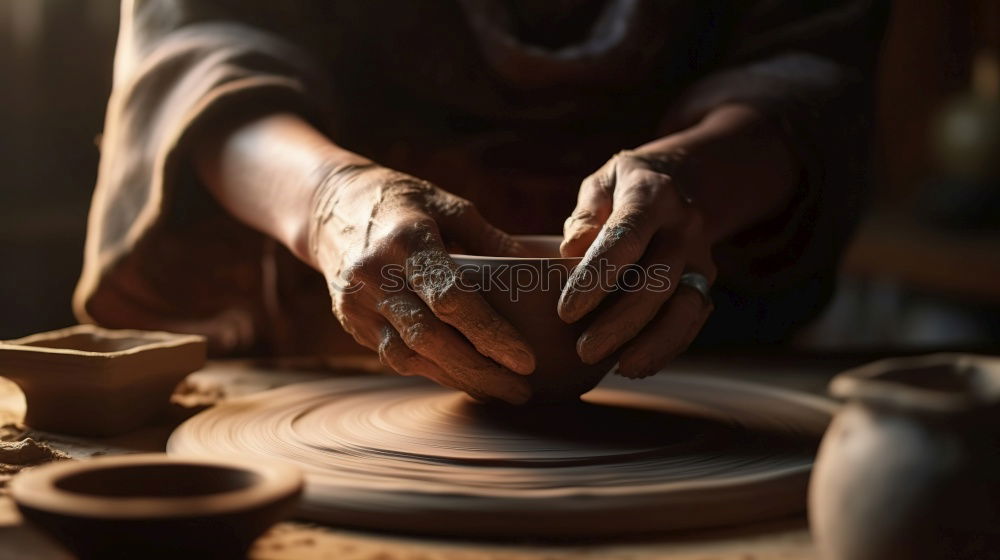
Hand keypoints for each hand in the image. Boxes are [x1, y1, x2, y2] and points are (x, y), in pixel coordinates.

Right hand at [310, 164, 535, 402]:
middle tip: (521, 389)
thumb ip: (491, 240)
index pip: (450, 298)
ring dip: (457, 379)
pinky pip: (395, 357)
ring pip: (409, 357)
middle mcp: (376, 276)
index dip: (489, 333)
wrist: (329, 209)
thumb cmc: (404, 204)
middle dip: (479, 370)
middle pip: (429, 338)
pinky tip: (465, 378)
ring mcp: (358, 303)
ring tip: (500, 390)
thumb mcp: (449, 206)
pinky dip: (433, 371)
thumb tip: (537, 271)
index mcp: (406, 242)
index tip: (525, 359)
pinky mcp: (352, 323)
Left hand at [558, 151, 715, 377]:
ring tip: (619, 368)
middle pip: (658, 279)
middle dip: (621, 320)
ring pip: (686, 306)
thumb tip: (572, 248)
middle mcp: (684, 225)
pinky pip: (693, 320)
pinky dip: (667, 347)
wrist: (679, 184)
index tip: (566, 311)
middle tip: (583, 351)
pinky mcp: (705, 281)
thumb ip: (586, 213)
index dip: (597, 275)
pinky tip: (635, 365)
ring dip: (653, 342)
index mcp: (653, 194)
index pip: (627, 236)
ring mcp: (701, 255)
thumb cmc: (622, 190)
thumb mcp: (600, 184)